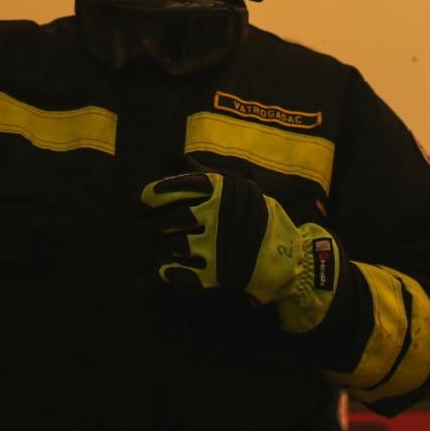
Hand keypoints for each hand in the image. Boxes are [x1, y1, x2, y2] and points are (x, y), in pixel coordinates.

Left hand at [140, 172, 341, 332]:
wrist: (288, 259)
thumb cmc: (259, 219)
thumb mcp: (238, 188)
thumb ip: (200, 174)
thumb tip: (167, 153)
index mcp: (221, 191)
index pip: (176, 187)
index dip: (154, 195)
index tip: (141, 201)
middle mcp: (215, 216)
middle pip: (171, 220)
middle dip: (171, 225)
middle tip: (181, 229)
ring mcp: (213, 247)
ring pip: (174, 245)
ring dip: (175, 248)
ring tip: (187, 248)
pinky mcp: (212, 276)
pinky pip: (175, 273)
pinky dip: (172, 272)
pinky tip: (178, 269)